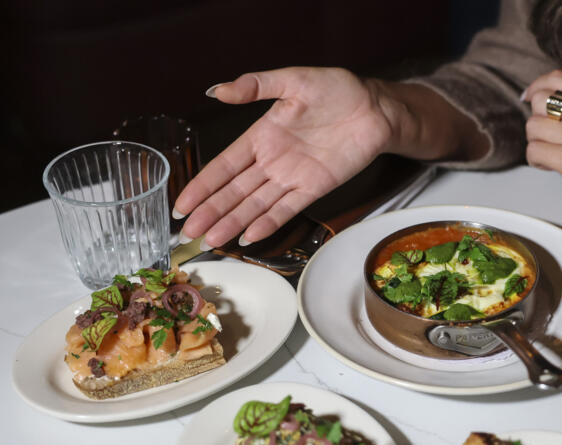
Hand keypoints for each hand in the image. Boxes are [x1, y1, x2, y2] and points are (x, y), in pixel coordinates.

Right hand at [175, 67, 392, 246]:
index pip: (223, 166)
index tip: (181, 205)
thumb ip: (256, 86)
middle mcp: (272, 161)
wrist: (376, 108)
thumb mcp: (293, 80)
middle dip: (210, 213)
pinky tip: (250, 237)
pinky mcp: (316, 188)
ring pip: (256, 205)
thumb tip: (217, 91)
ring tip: (212, 242)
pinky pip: (288, 209)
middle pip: (234, 192)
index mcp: (261, 136)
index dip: (202, 186)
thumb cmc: (337, 90)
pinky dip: (269, 223)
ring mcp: (293, 177)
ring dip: (234, 223)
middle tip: (187, 235)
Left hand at [522, 70, 561, 224]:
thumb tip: (554, 106)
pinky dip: (536, 160)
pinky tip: (548, 165)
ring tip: (549, 151)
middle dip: (537, 117)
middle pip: (539, 101)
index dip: (537, 86)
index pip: (557, 79)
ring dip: (536, 140)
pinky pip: (534, 151)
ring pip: (532, 126)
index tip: (530, 96)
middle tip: (544, 132)